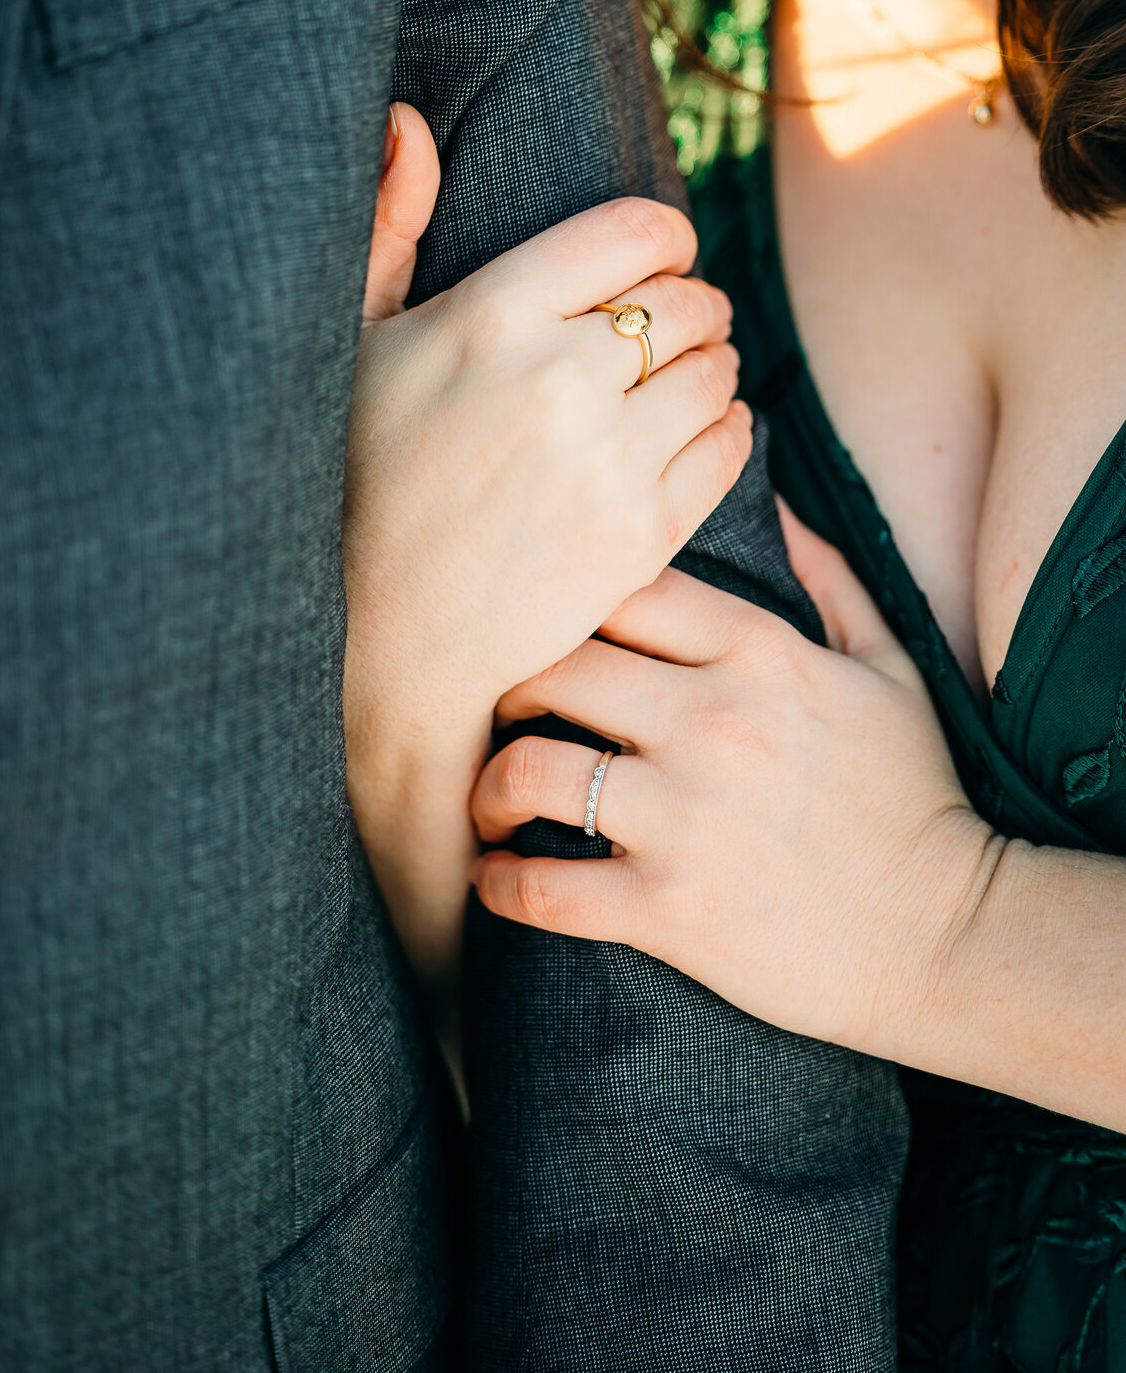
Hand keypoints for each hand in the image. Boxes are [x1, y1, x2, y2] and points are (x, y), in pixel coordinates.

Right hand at [344, 104, 751, 993]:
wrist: (387, 637)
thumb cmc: (362, 476)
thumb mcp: (359, 344)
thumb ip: (390, 226)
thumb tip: (408, 120)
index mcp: (493, 313)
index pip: (641, 231)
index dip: (663, 242)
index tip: (651, 265)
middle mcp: (559, 377)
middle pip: (692, 300)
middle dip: (690, 308)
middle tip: (666, 333)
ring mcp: (608, 460)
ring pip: (720, 371)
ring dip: (709, 370)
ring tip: (671, 389)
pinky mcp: (645, 532)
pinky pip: (731, 446)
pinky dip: (724, 431)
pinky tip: (685, 439)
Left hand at [472, 503, 1000, 1059]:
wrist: (951, 938)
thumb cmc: (915, 797)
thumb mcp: (890, 669)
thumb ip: (829, 577)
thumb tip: (778, 501)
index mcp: (760, 656)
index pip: (620, 592)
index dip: (565, 606)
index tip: (548, 634)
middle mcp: (713, 722)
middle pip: (555, 669)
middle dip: (509, 687)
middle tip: (500, 712)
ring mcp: (686, 817)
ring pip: (531, 771)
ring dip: (489, 786)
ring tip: (492, 800)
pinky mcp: (669, 910)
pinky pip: (542, 886)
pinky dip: (499, 883)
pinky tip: (494, 878)